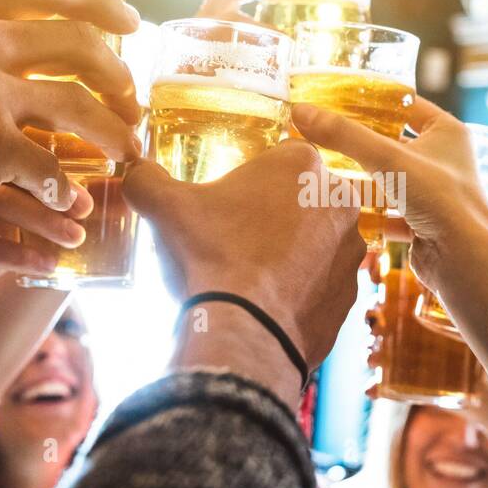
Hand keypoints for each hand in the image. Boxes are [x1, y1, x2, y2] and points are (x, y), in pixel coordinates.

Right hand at [0, 0, 142, 237]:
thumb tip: (36, 33)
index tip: (133, 22)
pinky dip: (66, 191)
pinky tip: (70, 203)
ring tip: (125, 153)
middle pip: (81, 46)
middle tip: (133, 101)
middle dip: (119, 77)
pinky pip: (52, 169)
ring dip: (113, 134)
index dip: (102, 3)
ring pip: (81, 109)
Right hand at [0, 183, 91, 324]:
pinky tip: (48, 265)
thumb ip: (47, 211)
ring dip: (42, 221)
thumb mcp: (16, 228)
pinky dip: (20, 254)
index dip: (55, 175)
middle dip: (52, 195)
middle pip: (8, 176)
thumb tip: (98, 206)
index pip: (17, 158)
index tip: (86, 198)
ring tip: (74, 238)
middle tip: (84, 213)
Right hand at [122, 141, 364, 370]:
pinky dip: (303, 287)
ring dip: (295, 250)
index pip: (281, 156)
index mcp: (301, 164)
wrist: (245, 331)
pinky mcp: (352, 291)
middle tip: (241, 237)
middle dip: (279, 212)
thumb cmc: (211, 256)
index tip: (232, 201)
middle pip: (304, 197)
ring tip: (254, 272)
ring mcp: (350, 249)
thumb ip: (148, 179)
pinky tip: (271, 300)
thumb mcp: (166, 208)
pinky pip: (324, 281)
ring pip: (318, 240)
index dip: (254, 178)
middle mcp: (338, 200)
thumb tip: (134, 171)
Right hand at [290, 99, 487, 288]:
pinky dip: (367, 212)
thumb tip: (301, 112)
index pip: (405, 103)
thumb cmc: (440, 199)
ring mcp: (433, 193)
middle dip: (360, 142)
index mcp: (446, 131)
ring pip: (389, 179)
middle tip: (324, 133)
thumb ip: (344, 135)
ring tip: (324, 168)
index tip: (338, 98)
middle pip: (393, 143)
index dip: (372, 99)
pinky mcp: (423, 223)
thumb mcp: (387, 158)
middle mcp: (443, 160)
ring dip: (361, 177)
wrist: (463, 259)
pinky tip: (341, 208)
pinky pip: (389, 212)